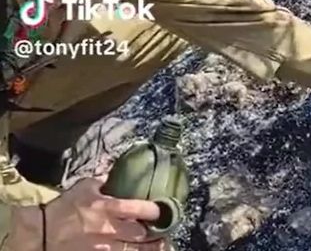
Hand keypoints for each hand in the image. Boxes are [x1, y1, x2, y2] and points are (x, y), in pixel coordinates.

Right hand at [7, 177, 168, 250]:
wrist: (40, 233)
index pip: (139, 208)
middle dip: (154, 234)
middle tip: (162, 231)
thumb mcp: (85, 187)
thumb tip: (117, 175)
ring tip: (160, 246)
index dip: (154, 211)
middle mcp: (108, 229)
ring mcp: (102, 248)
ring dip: (148, 249)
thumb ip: (104, 182)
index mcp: (107, 207)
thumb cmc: (62, 207)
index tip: (162, 211)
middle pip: (141, 234)